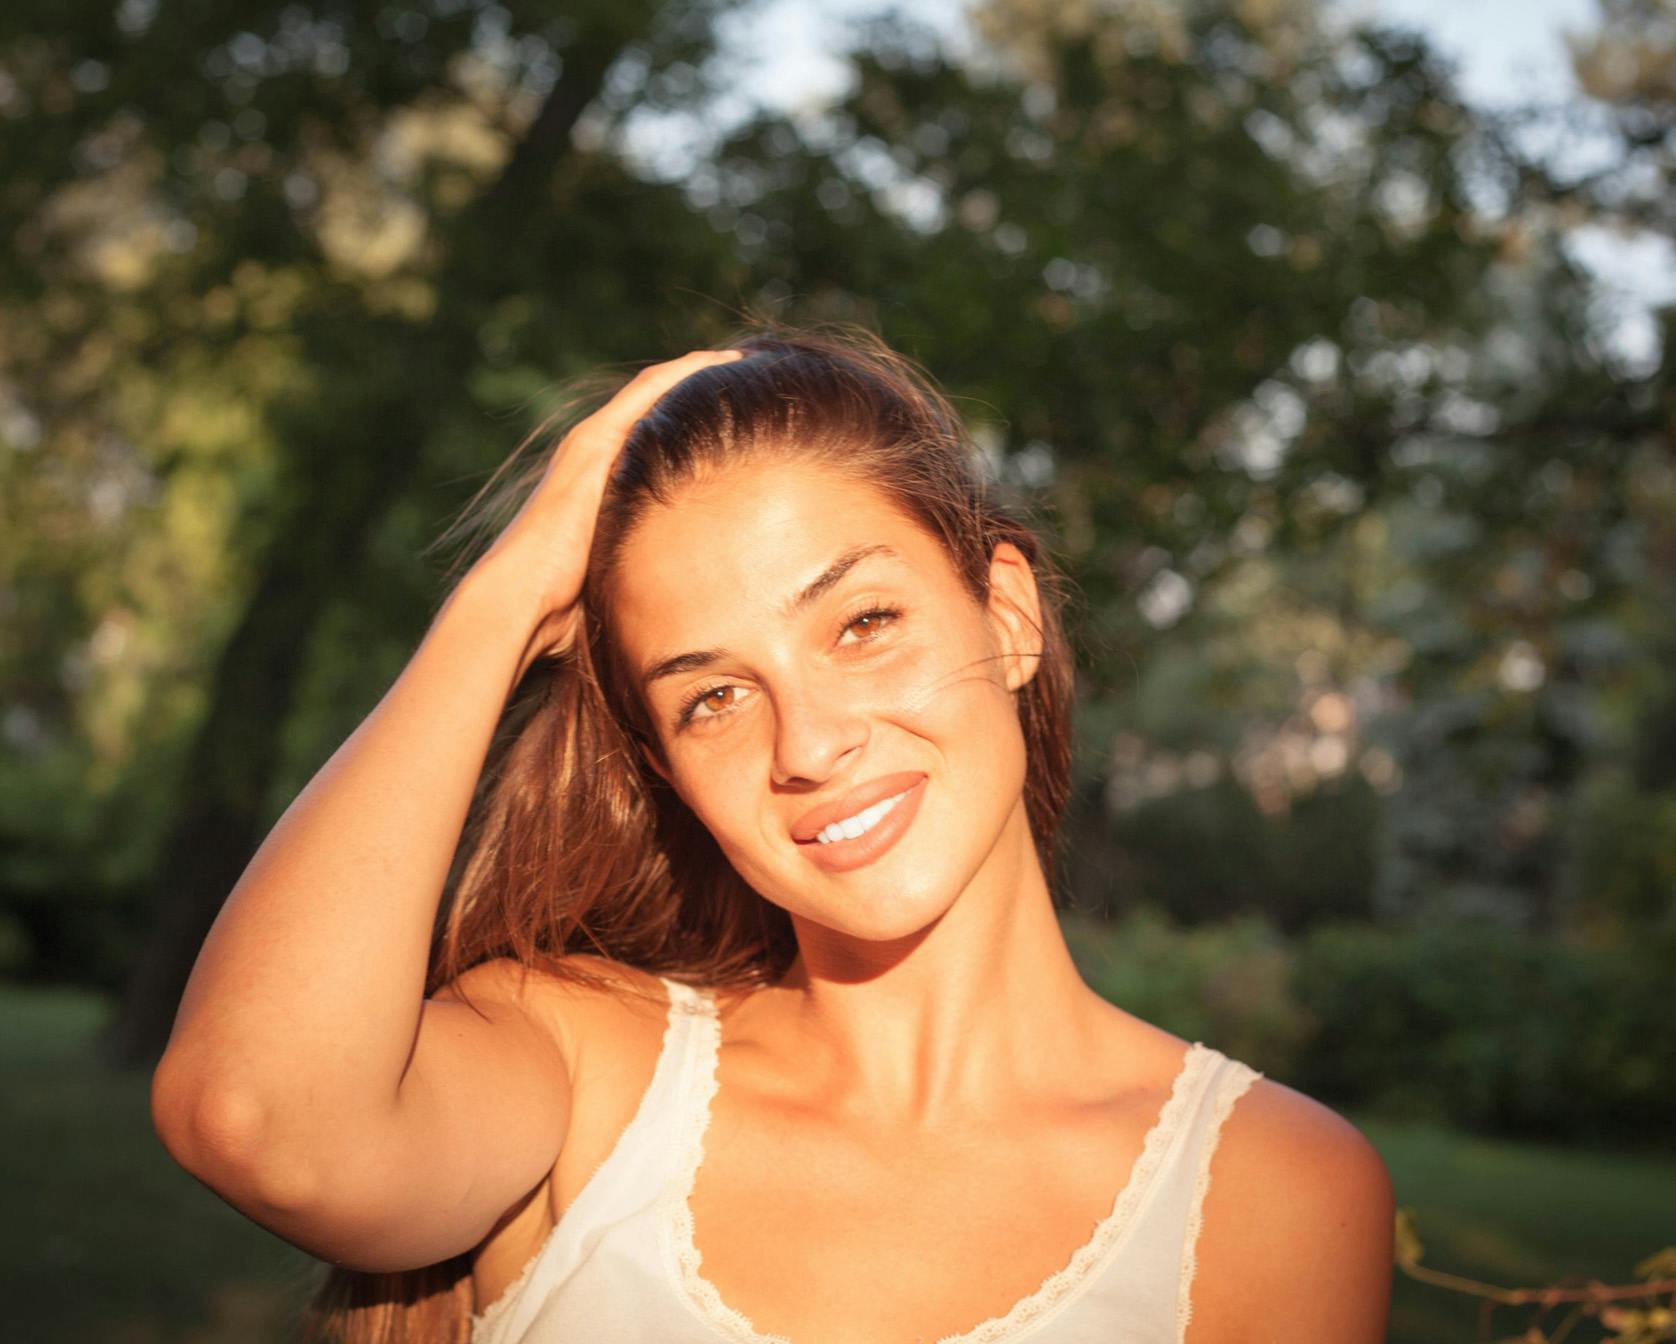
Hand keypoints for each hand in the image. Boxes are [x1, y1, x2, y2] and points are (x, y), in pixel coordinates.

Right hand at [468, 348, 742, 668]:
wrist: (522, 599)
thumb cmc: (564, 606)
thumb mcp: (618, 577)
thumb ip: (644, 572)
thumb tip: (690, 604)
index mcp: (601, 483)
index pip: (652, 436)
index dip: (691, 417)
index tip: (735, 412)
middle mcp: (594, 454)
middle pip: (654, 404)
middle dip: (696, 385)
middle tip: (746, 373)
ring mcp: (591, 444)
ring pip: (653, 389)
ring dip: (695, 369)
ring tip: (739, 358)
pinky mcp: (594, 443)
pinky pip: (646, 393)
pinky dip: (681, 373)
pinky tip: (716, 362)